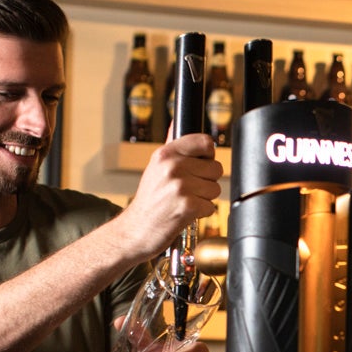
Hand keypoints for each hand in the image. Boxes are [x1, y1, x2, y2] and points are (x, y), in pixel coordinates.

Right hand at [115, 133, 222, 260]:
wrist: (135, 230)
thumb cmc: (148, 201)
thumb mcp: (155, 167)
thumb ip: (171, 146)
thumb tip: (177, 121)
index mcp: (166, 154)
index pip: (205, 142)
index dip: (207, 156)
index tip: (200, 165)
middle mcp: (173, 167)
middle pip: (216, 168)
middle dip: (206, 181)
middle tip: (188, 190)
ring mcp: (180, 186)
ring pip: (215, 188)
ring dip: (204, 198)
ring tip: (184, 202)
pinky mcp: (187, 206)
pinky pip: (211, 206)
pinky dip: (201, 213)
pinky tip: (185, 213)